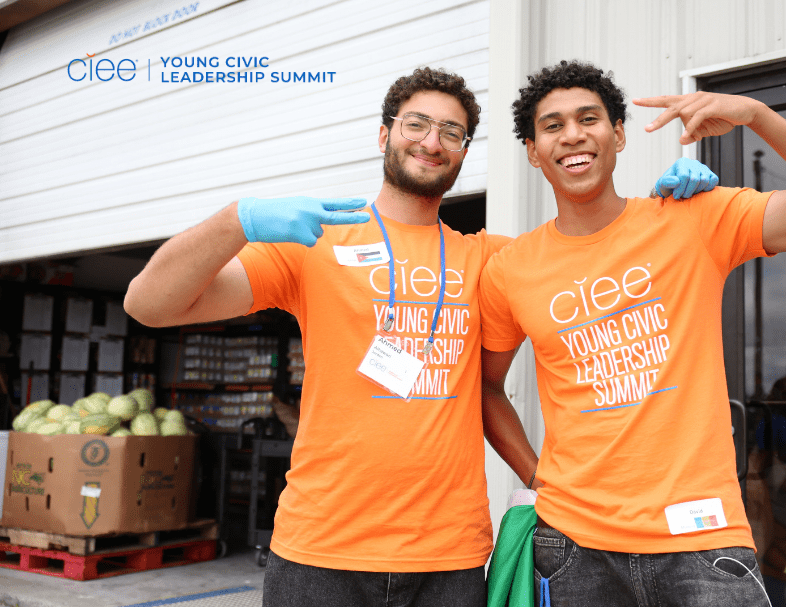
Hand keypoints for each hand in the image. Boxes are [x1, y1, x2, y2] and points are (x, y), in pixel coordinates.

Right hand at [237, 197, 368, 245]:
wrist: (255, 216)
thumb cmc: (274, 213)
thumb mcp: (296, 207)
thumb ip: (311, 214)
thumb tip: (320, 231)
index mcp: (310, 202)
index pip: (334, 203)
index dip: (349, 204)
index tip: (363, 202)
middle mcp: (310, 210)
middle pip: (336, 217)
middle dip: (353, 217)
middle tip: (368, 217)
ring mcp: (306, 221)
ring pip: (317, 235)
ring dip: (306, 234)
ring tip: (290, 227)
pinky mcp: (300, 232)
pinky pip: (309, 242)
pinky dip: (300, 241)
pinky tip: (289, 233)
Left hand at [633, 92, 761, 144]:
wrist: (744, 111)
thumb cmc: (722, 117)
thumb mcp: (703, 130)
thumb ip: (691, 135)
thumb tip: (681, 140)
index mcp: (687, 102)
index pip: (666, 100)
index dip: (650, 101)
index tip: (635, 101)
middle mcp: (693, 98)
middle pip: (671, 106)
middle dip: (659, 119)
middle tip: (647, 129)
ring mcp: (703, 100)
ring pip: (685, 112)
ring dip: (684, 127)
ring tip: (688, 137)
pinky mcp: (713, 105)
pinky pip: (698, 117)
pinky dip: (691, 127)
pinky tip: (687, 136)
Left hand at [653, 158, 718, 199]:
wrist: (675, 189)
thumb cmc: (668, 186)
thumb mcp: (662, 185)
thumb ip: (666, 182)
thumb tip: (676, 181)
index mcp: (681, 163)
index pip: (684, 176)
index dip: (680, 189)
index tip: (676, 196)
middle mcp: (693, 163)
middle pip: (694, 179)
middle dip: (688, 191)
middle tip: (683, 196)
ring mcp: (703, 168)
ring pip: (704, 181)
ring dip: (696, 191)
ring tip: (689, 193)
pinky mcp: (710, 174)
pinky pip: (714, 180)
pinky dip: (708, 187)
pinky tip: (700, 191)